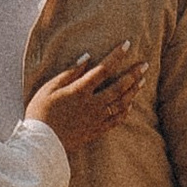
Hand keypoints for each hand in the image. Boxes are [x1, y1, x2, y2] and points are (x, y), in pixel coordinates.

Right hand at [23, 43, 146, 155]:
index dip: (116, 56)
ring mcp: (96, 119)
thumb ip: (70, 72)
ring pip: (121, 104)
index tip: (127, 45)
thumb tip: (87, 58)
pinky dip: (125, 111)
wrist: (42, 142)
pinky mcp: (96, 131)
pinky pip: (116, 120)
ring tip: (142, 82)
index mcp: (80, 90)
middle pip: (119, 87)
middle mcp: (92, 104)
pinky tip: (130, 105)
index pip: (103, 69)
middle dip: (133, 74)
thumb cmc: (41, 111)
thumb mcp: (49, 87)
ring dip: (133, 91)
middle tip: (145, 65)